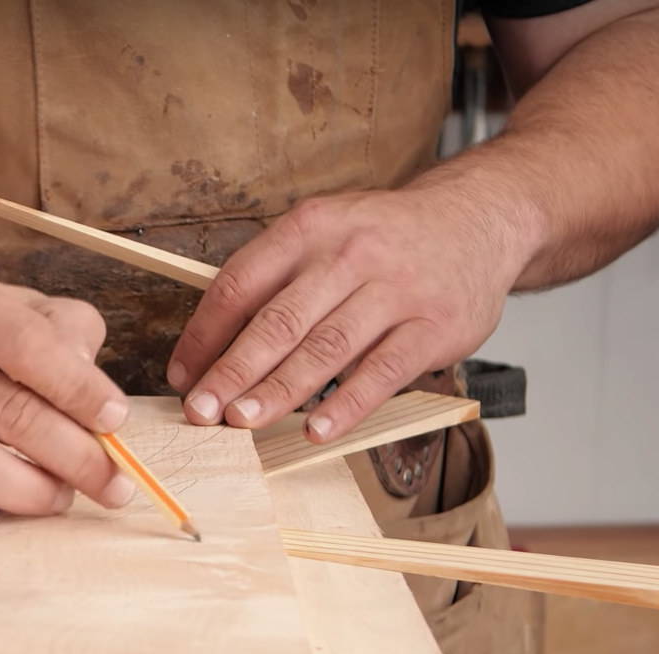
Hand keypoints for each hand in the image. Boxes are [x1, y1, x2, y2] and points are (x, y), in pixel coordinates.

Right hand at [0, 254, 135, 518]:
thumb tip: (98, 399)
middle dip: (77, 457)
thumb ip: (54, 330)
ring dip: (36, 493)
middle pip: (9, 414)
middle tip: (112, 483)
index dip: (80, 389)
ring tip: (63, 496)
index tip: (116, 420)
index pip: (26, 344)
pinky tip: (1, 495)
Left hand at [168, 182, 534, 441]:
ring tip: (242, 422)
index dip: (205, 334)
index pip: (242, 284)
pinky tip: (314, 429)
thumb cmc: (384, 239)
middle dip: (232, 371)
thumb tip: (210, 348)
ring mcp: (396, 289)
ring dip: (278, 390)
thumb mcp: (325, 233)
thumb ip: (274, 281)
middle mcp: (351, 253)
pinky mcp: (434, 326)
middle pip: (279, 320)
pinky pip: (381, 372)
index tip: (181, 375)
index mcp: (310, 228)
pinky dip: (345, 405)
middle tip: (200, 411)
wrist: (477, 219)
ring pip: (326, 348)